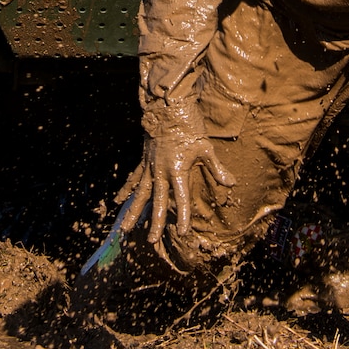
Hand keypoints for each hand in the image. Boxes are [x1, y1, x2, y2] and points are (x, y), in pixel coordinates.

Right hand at [117, 92, 235, 248]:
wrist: (168, 106)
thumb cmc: (189, 126)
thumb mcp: (205, 147)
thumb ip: (216, 168)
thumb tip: (231, 183)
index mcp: (177, 169)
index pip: (180, 199)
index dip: (181, 216)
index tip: (181, 232)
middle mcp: (161, 171)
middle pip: (156, 201)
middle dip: (154, 222)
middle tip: (151, 241)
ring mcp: (150, 166)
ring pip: (140, 194)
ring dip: (133, 212)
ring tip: (125, 229)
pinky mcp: (144, 160)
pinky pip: (134, 179)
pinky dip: (126, 191)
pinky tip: (118, 201)